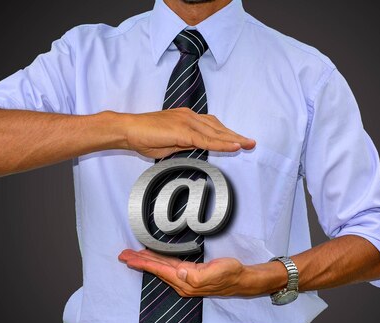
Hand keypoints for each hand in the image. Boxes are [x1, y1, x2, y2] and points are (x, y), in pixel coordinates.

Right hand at [116, 108, 255, 158]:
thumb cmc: (144, 138)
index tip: (239, 139)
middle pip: (218, 127)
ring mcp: (186, 121)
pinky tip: (234, 146)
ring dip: (233, 139)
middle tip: (251, 142)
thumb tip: (199, 148)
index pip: (212, 125)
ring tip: (248, 145)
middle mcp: (189, 116)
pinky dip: (222, 143)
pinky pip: (207, 138)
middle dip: (235, 135)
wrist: (127, 130)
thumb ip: (186, 144)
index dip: (227, 133)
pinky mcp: (183, 130)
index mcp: (186, 118)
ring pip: (216, 132)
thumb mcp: (170, 144)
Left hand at [118, 248, 261, 296]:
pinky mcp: (189, 276)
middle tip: (123, 255)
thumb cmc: (230, 274)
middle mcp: (182, 283)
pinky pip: (168, 268)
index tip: (129, 258)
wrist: (241, 280)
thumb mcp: (215, 272)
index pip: (160, 270)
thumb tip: (180, 272)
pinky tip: (153, 259)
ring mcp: (185, 280)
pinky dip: (157, 263)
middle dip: (139, 262)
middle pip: (156, 270)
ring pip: (161, 269)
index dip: (144, 263)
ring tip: (133, 256)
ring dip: (146, 262)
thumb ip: (196, 275)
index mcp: (186, 282)